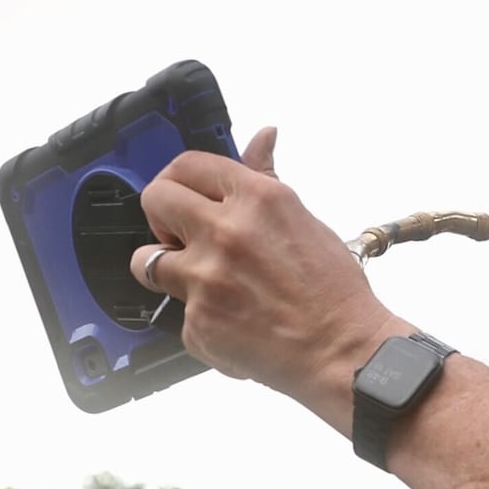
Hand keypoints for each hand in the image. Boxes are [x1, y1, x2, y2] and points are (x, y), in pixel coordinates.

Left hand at [133, 131, 398, 420]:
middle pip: (155, 200)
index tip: (184, 195)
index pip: (188, 165)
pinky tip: (231, 320)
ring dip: (165, 267)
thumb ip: (267, 179)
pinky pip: (177, 312)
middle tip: (180, 233)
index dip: (179, 179)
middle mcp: (225, 233)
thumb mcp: (304, 219)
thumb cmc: (333, 291)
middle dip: (161, 216)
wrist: (341, 351)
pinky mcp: (196, 323)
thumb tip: (263, 137)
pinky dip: (199, 317)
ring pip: (147, 261)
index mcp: (257, 200)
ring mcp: (205, 280)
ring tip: (199, 280)